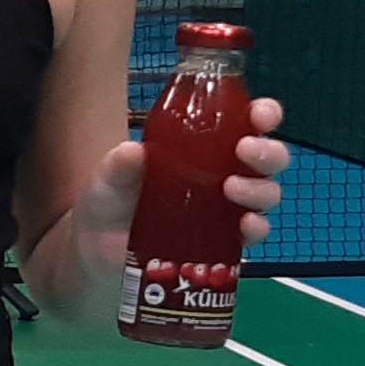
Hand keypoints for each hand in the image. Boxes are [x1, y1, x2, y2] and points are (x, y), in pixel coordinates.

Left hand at [72, 98, 291, 263]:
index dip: (263, 114)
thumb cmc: (109, 202)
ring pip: (266, 193)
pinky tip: (245, 225)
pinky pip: (252, 234)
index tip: (259, 114)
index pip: (247, 122)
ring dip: (259, 188)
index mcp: (204, 146)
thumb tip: (131, 150)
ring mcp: (226, 209)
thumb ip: (117, 165)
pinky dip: (256, 228)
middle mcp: (223, 173)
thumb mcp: (107, 179)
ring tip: (230, 187)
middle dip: (268, 151)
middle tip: (245, 149)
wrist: (96, 251)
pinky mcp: (222, 240)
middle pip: (269, 158)